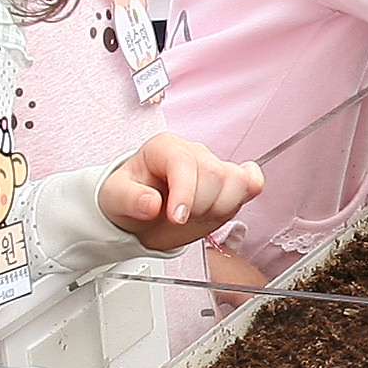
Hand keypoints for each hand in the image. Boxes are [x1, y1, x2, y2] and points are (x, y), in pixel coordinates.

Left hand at [102, 135, 262, 255]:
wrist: (143, 212)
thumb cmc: (131, 198)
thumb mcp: (115, 199)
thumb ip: (129, 199)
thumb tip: (151, 203)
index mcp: (164, 148)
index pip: (183, 162)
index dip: (184, 193)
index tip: (177, 217)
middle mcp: (193, 153)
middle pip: (214, 173)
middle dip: (200, 205)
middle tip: (181, 218)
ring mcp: (215, 166)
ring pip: (237, 181)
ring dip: (220, 207)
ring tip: (198, 215)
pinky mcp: (231, 184)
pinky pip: (253, 182)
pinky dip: (247, 194)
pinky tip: (226, 205)